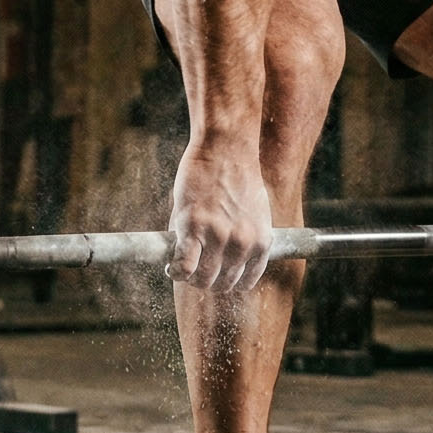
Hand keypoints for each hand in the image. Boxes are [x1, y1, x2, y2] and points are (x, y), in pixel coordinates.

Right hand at [168, 139, 272, 292]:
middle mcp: (243, 244)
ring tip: (180, 267)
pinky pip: (184, 266)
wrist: (226, 148)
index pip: (245, 281)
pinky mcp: (194, 228)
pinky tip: (171, 266)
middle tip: (194, 269)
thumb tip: (220, 257)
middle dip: (206, 280)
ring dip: (190, 278)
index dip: (226, 280)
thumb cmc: (236, 176)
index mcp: (261, 242)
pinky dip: (176, 271)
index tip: (215, 274)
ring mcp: (218, 238)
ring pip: (202, 279)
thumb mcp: (252, 213)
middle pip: (222, 284)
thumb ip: (240, 238)